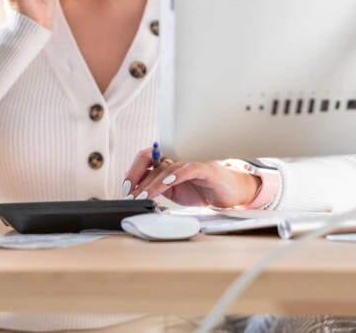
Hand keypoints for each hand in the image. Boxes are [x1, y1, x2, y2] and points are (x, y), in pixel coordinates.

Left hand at [122, 146, 261, 208]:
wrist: (230, 194)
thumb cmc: (202, 191)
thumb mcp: (174, 192)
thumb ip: (157, 190)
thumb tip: (135, 193)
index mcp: (167, 163)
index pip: (144, 159)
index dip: (132, 171)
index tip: (125, 188)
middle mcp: (177, 160)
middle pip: (151, 160)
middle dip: (136, 176)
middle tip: (129, 193)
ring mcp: (190, 163)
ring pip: (166, 169)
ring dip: (152, 183)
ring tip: (142, 196)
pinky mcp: (205, 169)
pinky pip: (188, 169)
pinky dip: (176, 175)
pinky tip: (166, 183)